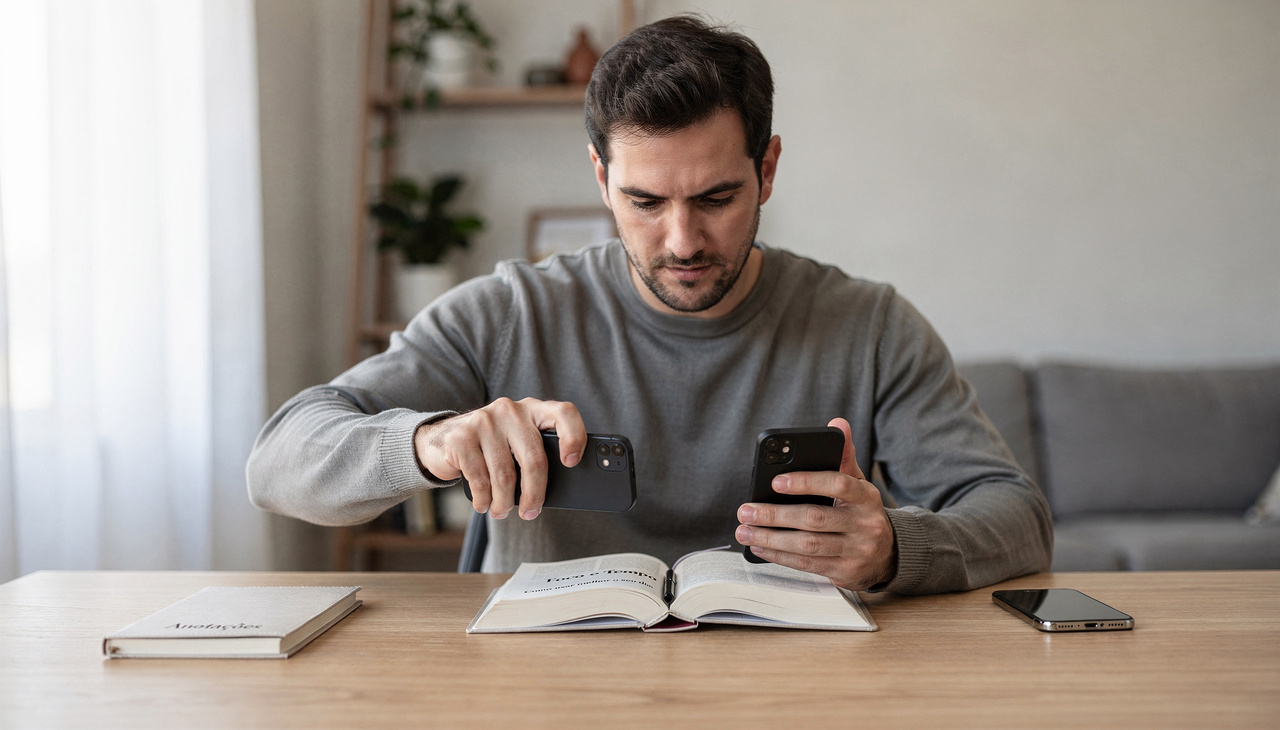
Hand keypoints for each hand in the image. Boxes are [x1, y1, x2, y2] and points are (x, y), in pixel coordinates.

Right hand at [413, 398, 585, 520]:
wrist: (441, 438)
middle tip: (532, 512)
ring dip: (505, 502)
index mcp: (532, 409)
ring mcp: (484, 421)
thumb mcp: (516, 443)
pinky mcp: (461, 438)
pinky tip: (484, 505)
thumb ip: (535, 453)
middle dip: (535, 493)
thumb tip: (559, 490)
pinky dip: (484, 500)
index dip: (574, 437)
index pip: (564, 413)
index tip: (571, 463)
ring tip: (502, 511)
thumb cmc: (490, 448)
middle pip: (534, 458)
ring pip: (505, 475)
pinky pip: (480, 480)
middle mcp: (510, 410)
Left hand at [735, 417, 896, 590]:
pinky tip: (760, 547)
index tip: (776, 482)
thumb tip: (837, 424)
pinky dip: (780, 555)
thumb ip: (844, 456)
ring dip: (771, 538)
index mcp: (866, 496)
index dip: (807, 482)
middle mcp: (863, 524)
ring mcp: (855, 550)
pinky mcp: (844, 572)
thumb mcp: (859, 484)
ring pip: (808, 545)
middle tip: (746, 510)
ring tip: (745, 530)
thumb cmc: (862, 512)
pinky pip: (807, 564)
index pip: (838, 484)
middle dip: (775, 515)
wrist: (889, 555)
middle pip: (815, 518)